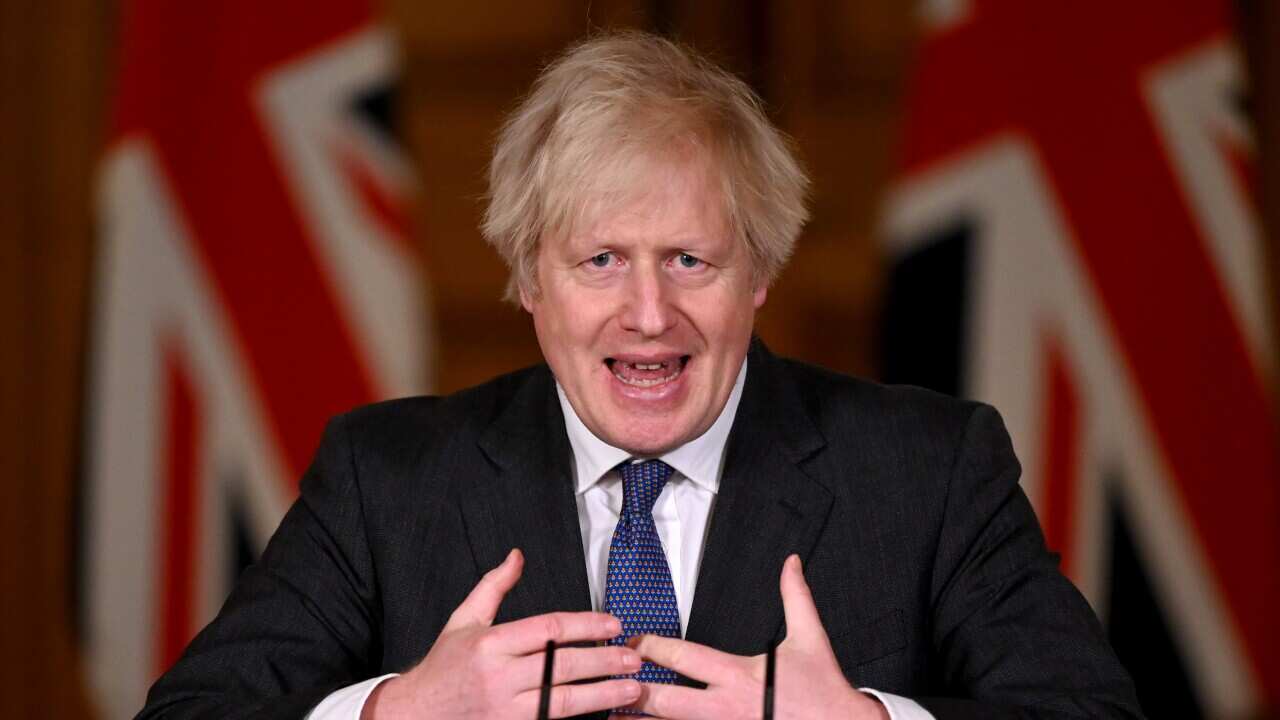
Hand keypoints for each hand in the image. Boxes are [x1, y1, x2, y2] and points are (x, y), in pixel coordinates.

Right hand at [363, 549, 642, 718]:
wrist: (413, 715)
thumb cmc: (442, 668)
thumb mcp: (463, 620)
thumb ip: (494, 587)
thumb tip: (517, 557)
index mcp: (490, 644)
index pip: (548, 629)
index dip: (586, 625)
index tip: (613, 624)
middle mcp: (499, 676)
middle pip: (562, 665)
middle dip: (604, 660)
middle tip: (633, 656)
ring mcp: (505, 708)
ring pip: (562, 700)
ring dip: (603, 693)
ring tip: (633, 686)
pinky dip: (580, 715)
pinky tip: (604, 710)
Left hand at [626, 555, 887, 719]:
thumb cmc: (824, 688)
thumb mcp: (810, 638)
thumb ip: (795, 597)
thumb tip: (791, 563)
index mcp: (738, 674)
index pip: (682, 657)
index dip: (650, 647)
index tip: (631, 641)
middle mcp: (725, 706)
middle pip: (665, 701)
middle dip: (634, 692)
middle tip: (609, 682)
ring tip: (613, 716)